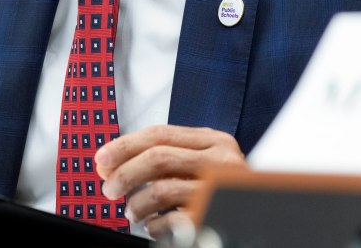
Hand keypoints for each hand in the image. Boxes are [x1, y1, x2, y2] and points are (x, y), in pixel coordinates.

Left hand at [95, 125, 245, 236]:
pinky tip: (154, 226)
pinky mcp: (216, 215)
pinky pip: (173, 220)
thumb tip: (109, 163)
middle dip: (124, 173)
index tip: (101, 159)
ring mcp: (221, 189)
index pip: (159, 134)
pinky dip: (155, 225)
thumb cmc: (221, 188)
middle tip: (108, 189)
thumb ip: (161, 158)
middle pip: (157, 158)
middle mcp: (221, 161)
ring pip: (162, 189)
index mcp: (214, 141)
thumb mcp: (200, 163)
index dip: (124, 145)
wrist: (259, 217)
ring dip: (136, 203)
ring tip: (132, 212)